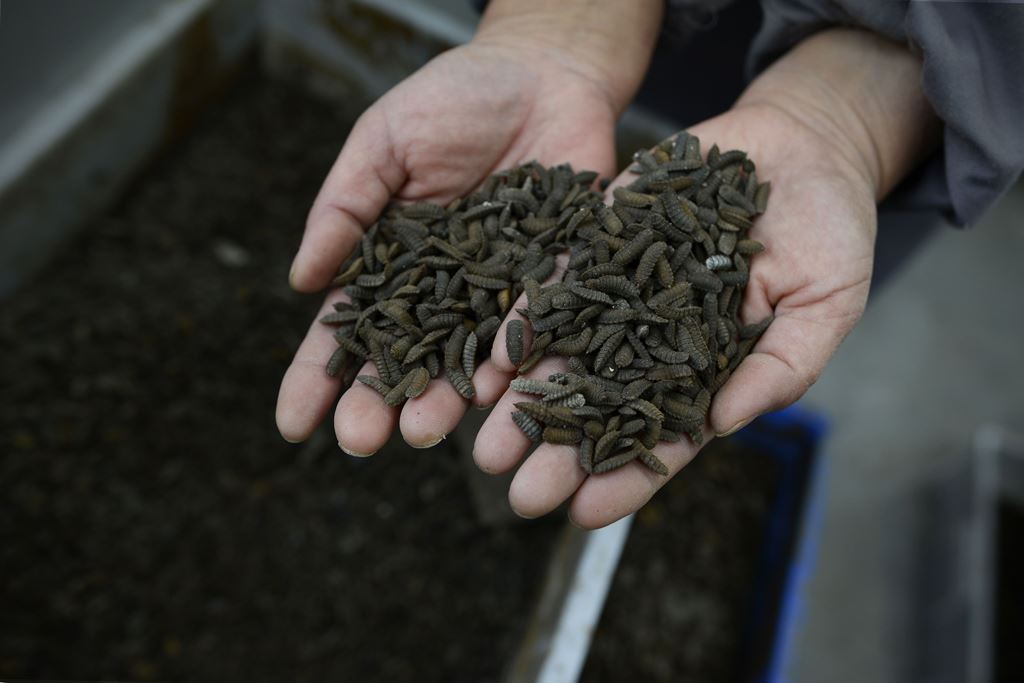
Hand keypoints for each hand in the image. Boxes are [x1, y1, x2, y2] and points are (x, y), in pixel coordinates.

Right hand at [276, 39, 618, 452]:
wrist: (543, 70)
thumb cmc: (453, 100)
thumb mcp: (383, 143)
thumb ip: (344, 209)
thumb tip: (300, 281)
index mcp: (393, 264)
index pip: (345, 329)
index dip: (315, 377)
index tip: (290, 425)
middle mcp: (444, 292)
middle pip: (405, 358)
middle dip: (379, 401)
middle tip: (361, 439)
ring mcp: (500, 291)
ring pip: (468, 358)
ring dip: (445, 399)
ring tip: (424, 431)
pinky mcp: (555, 278)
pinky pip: (535, 323)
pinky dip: (514, 355)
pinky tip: (493, 388)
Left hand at [473, 29, 938, 527]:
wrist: (803, 144)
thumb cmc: (828, 231)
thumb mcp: (828, 303)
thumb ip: (782, 365)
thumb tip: (724, 422)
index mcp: (708, 367)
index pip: (664, 436)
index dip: (627, 478)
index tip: (585, 515)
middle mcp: (655, 338)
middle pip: (601, 405)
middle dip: (559, 453)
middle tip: (520, 496)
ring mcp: (624, 291)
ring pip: (566, 355)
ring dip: (526, 402)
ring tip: (486, 447)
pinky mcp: (601, 238)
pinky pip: (558, 282)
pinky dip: (527, 321)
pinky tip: (496, 359)